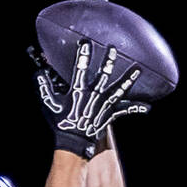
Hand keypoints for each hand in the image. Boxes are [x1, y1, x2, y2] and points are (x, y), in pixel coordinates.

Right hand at [29, 38, 149, 156]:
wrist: (72, 144)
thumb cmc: (61, 124)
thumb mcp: (49, 105)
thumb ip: (44, 88)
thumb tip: (38, 73)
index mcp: (78, 92)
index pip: (80, 69)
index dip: (83, 55)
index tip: (86, 43)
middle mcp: (93, 96)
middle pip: (103, 75)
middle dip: (108, 61)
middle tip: (113, 49)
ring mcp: (103, 105)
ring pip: (118, 90)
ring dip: (128, 79)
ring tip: (137, 69)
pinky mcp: (109, 115)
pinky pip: (124, 111)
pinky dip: (135, 109)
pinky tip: (147, 107)